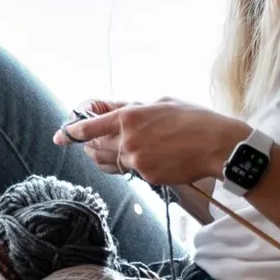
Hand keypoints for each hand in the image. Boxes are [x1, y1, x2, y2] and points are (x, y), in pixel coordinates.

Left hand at [53, 98, 248, 188]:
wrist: (218, 147)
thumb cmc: (193, 119)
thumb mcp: (160, 103)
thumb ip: (132, 108)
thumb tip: (113, 111)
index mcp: (129, 117)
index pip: (89, 127)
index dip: (71, 132)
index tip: (60, 135)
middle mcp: (128, 140)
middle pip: (94, 147)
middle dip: (88, 145)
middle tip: (87, 143)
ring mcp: (137, 161)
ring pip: (109, 162)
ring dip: (105, 156)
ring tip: (115, 149)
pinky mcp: (148, 176)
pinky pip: (131, 171)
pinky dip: (132, 165)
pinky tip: (145, 157)